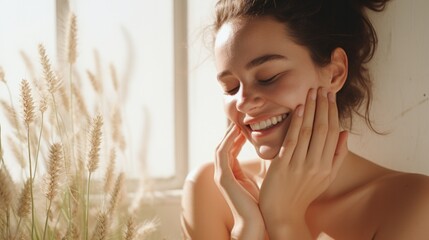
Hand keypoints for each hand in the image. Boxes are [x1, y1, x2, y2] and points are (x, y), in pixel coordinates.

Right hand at [214, 124, 265, 239]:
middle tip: (240, 118)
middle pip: (224, 146)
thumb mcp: (263, 180)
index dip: (237, 136)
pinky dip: (228, 141)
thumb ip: (263, 167)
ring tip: (238, 121)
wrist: (256, 224)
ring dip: (228, 133)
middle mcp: (223, 173)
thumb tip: (277, 153)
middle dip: (231, 132)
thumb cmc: (262, 205)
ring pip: (220, 147)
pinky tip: (239, 132)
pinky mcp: (222, 178)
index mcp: (232, 174)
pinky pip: (222, 153)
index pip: (231, 149)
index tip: (248, 124)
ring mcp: (221, 175)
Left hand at [259, 88, 348, 237]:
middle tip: (321, 87)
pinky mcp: (283, 166)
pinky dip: (295, 123)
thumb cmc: (303, 193)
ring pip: (308, 131)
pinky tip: (297, 109)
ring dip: (310, 109)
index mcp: (328, 166)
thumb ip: (337, 155)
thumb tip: (346, 132)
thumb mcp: (326, 177)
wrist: (283, 212)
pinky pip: (292, 140)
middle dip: (322, 106)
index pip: (333, 132)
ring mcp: (300, 165)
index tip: (330, 95)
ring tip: (311, 92)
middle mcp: (316, 164)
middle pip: (322, 128)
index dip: (332, 112)